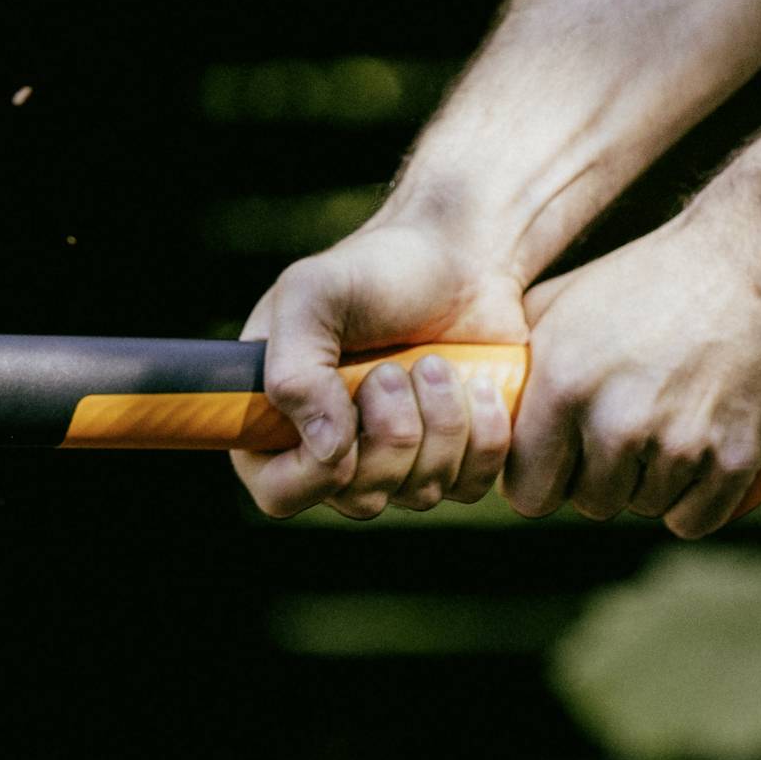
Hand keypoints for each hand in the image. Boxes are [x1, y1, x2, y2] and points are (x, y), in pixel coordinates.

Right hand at [237, 215, 528, 520]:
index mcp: (277, 417)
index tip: (346, 419)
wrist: (459, 259)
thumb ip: (294, 369)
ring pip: (420, 495)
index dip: (314, 475)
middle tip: (396, 369)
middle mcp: (332, 452)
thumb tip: (327, 449)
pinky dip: (483, 437)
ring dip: (439, 425)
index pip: (277, 493)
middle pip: (359, 500)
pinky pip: (470, 487)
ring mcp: (396, 463)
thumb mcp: (312, 296)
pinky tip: (476, 386)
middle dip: (390, 433)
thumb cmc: (374, 271)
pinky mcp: (455, 461)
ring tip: (437, 364)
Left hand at [509, 205, 760, 535]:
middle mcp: (619, 423)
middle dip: (588, 480)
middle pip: (587, 503)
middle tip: (599, 446)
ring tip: (643, 440)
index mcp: (563, 387)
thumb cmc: (634, 284)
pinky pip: (693, 519)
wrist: (735, 269)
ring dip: (638, 487)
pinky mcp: (737, 457)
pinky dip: (684, 503)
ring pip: (640, 508)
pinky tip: (677, 468)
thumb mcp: (551, 308)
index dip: (533, 481)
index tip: (544, 466)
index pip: (527, 490)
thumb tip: (468, 403)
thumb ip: (510, 363)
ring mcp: (682, 444)